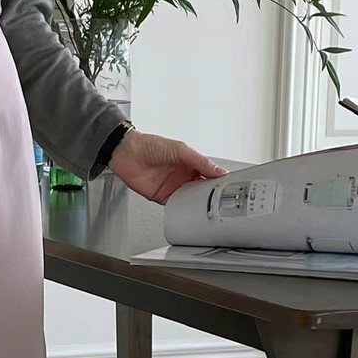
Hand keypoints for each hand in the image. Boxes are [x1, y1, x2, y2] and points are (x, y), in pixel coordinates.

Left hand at [108, 129, 226, 203]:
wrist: (127, 153)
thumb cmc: (150, 145)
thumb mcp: (180, 149)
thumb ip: (200, 161)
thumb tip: (219, 171)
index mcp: (191, 163)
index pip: (210, 175)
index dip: (219, 182)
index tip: (229, 188)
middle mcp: (184, 176)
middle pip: (202, 190)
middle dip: (210, 196)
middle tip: (221, 202)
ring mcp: (173, 187)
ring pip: (190, 200)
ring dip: (197, 204)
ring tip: (208, 210)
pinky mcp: (162, 197)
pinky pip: (176, 206)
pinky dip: (182, 210)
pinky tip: (188, 212)